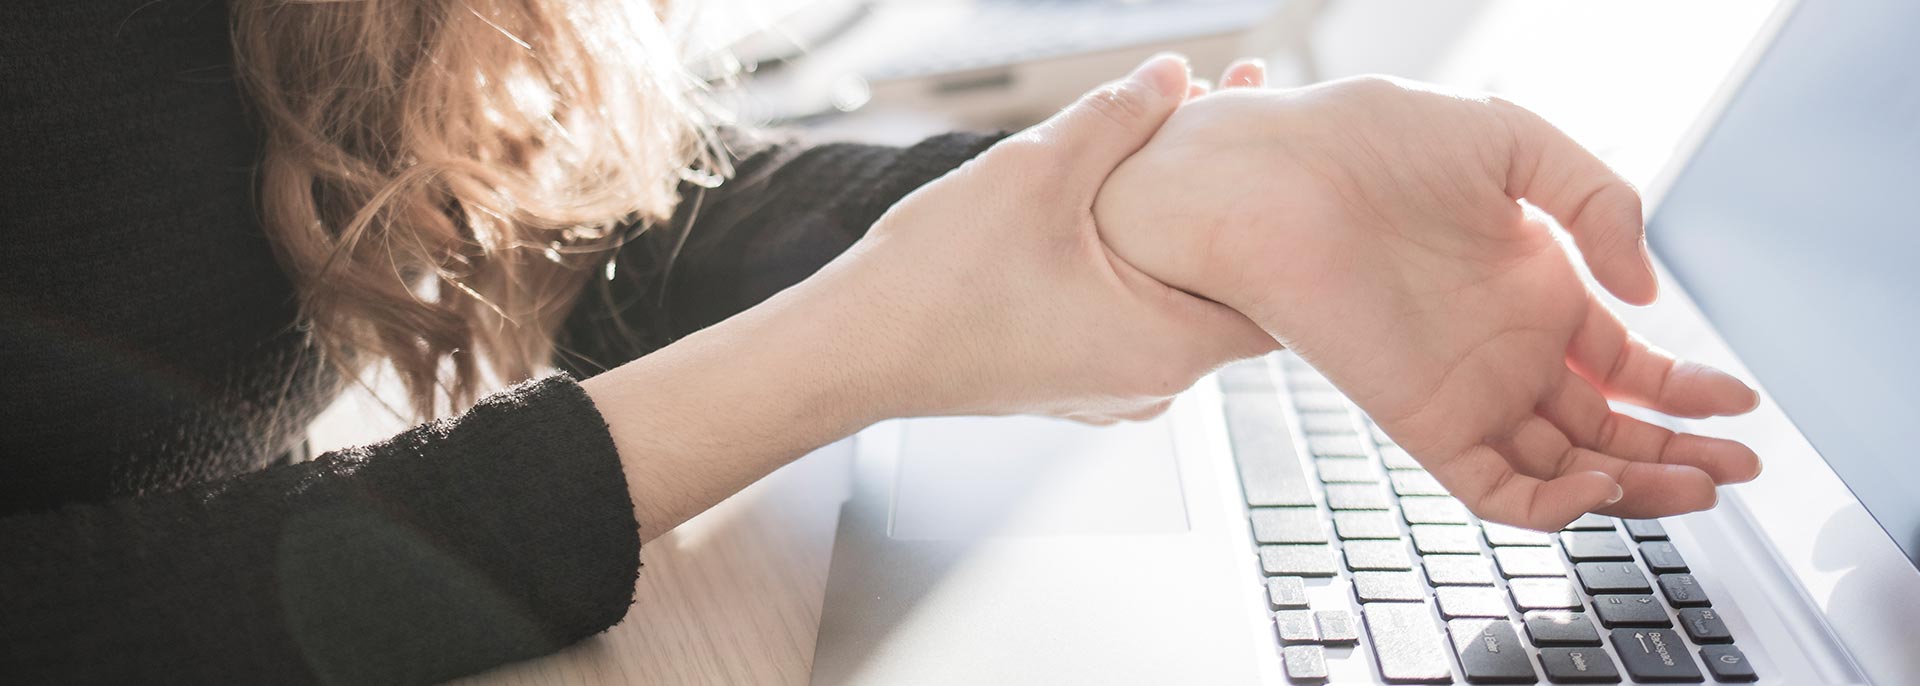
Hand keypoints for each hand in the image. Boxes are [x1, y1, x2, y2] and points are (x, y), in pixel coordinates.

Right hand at [587, 56, 1276, 540]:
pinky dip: (1129, 264)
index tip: (1273, 143)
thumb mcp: (1040, 172)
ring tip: (1162, 150)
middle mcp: (1151, 384)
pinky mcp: (1068, 380)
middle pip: (1224, 288)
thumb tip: (1175, 74)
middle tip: (1223, 118)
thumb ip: (1121, 116)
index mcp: (1169, 348)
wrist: (852, 351)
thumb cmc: (939, 283)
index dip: (1283, 208)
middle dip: (1225, 202)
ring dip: (1171, 230)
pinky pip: (1125, 316)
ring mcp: (1108, 389)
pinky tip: (1103, 206)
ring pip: (1169, 299)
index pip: (1279, 291)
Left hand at [1095, 76, 1761, 528]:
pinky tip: (1602, 483)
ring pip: (1564, 467)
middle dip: (1677, 450)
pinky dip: (1552, 502)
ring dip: (1636, 486)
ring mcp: (1465, 388)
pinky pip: (1494, 487)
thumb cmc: (1364, 140)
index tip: (1741, 399)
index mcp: (1530, 288)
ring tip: (1702, 484)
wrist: (1270, 170)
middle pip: (1606, 428)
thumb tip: (1646, 294)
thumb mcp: (1512, 144)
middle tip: (1741, 464)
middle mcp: (1501, 348)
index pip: (1623, 364)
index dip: (1685, 388)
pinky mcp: (1420, 418)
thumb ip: (1598, 203)